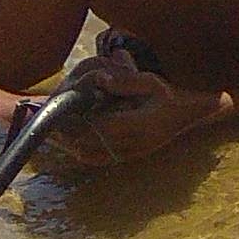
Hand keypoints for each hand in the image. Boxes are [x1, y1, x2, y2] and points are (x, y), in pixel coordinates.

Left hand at [52, 54, 221, 164]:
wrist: (187, 118)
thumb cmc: (169, 97)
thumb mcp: (151, 82)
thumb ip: (125, 81)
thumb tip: (100, 79)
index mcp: (141, 124)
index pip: (100, 127)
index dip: (78, 123)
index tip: (60, 116)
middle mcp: (134, 143)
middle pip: (91, 144)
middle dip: (68, 136)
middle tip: (51, 125)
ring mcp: (131, 153)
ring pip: (91, 155)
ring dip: (71, 146)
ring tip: (56, 134)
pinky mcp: (127, 158)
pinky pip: (97, 160)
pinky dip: (80, 152)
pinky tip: (71, 143)